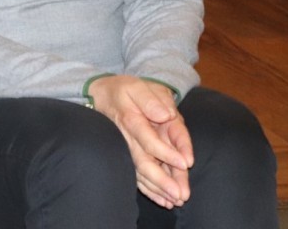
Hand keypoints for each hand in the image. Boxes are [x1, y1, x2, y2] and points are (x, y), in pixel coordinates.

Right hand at [88, 75, 193, 208]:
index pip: (149, 139)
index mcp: (132, 119)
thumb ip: (152, 99)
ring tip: (175, 201)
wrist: (102, 94)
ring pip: (141, 172)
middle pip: (144, 162)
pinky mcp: (127, 155)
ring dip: (158, 188)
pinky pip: (136, 175)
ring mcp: (126, 148)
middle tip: (180, 195)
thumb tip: (166, 115)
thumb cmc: (125, 89)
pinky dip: (149, 189)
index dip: (166, 152)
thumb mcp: (138, 86)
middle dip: (162, 180)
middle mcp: (128, 137)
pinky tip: (163, 200)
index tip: (185, 163)